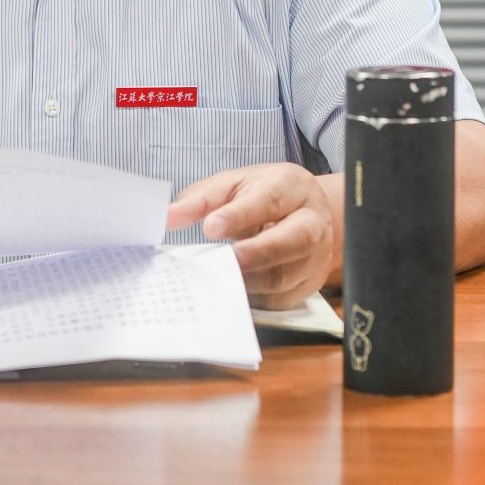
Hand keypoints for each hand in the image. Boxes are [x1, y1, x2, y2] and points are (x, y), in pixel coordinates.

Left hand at [166, 162, 336, 309]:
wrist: (308, 213)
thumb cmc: (265, 195)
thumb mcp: (234, 185)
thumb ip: (202, 199)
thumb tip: (168, 217)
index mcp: (293, 187)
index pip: (269, 200)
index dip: (239, 215)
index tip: (211, 227)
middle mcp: (312, 222)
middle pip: (294, 240)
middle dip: (259, 252)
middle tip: (228, 260)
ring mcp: (316, 256)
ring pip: (287, 275)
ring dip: (251, 281)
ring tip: (218, 279)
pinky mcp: (309, 284)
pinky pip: (281, 299)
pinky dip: (253, 299)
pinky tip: (230, 294)